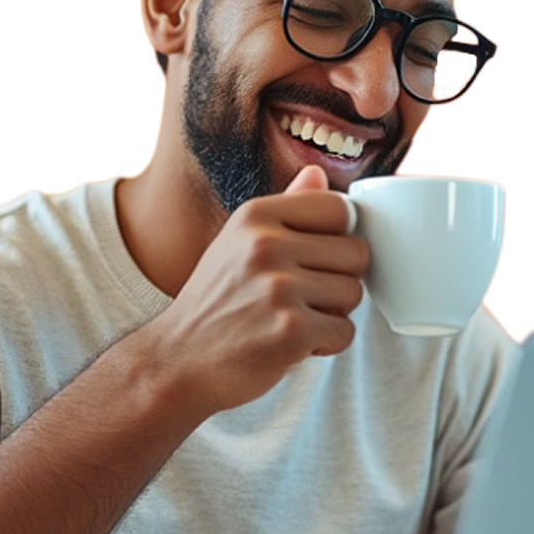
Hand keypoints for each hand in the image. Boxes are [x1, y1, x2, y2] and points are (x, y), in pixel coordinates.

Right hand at [139, 165, 366, 414]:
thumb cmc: (214, 303)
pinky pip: (346, 331)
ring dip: (333, 313)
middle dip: (339, 278)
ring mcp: (279, 288)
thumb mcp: (237, 242)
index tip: (317, 257)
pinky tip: (294, 344)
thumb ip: (284, 208)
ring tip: (294, 319)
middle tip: (304, 296)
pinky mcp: (291, 331)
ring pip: (354, 292)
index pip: (338, 208)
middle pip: (356, 252)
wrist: (176, 361)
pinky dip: (327, 344)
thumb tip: (318, 173)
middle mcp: (265, 246)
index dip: (339, 236)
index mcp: (255, 216)